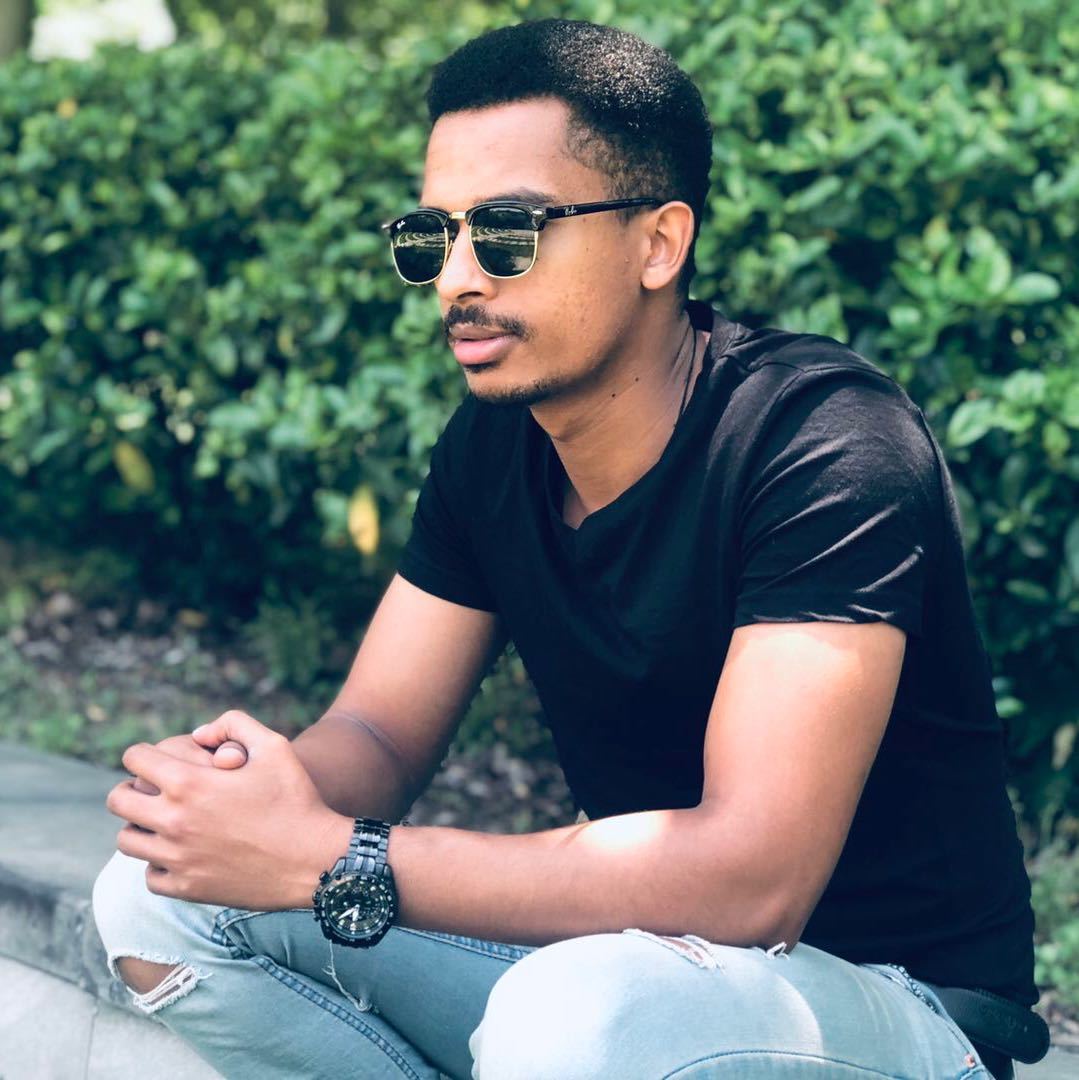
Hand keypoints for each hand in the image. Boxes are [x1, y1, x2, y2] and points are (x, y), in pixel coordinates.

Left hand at [106, 710, 348, 910]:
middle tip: (150, 791)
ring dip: (140, 827)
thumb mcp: (275, 745)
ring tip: (164, 823)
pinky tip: (182, 854)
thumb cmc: (296, 798)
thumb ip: (234, 723)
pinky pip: (149, 875)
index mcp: (190, 783)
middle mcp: (174, 821)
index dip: (142, 754)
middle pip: (118, 800)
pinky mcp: (186, 889)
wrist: (314, 860)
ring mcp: (177, 858)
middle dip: (130, 789)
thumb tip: (198, 734)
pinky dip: (159, 863)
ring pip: (127, 840)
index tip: (154, 760)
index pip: (135, 759)